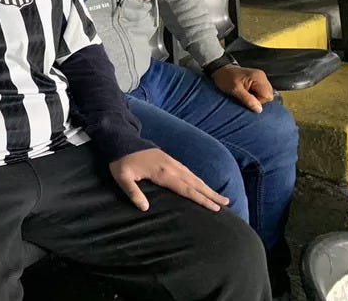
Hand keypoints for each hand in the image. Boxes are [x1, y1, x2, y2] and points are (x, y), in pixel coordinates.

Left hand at [110, 148, 228, 212]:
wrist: (120, 138)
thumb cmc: (120, 160)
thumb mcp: (122, 177)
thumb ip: (133, 192)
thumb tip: (145, 208)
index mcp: (162, 173)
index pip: (186, 189)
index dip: (201, 199)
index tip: (215, 208)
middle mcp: (171, 167)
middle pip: (195, 182)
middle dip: (211, 193)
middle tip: (227, 203)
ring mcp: (171, 161)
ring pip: (193, 176)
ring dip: (206, 186)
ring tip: (219, 196)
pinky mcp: (168, 159)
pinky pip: (187, 171)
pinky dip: (197, 179)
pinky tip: (199, 184)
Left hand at [211, 64, 274, 112]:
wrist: (220, 70)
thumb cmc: (225, 78)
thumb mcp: (234, 90)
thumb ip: (247, 99)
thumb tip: (259, 109)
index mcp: (258, 77)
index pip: (268, 96)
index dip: (258, 101)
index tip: (247, 98)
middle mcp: (262, 77)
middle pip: (268, 95)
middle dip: (258, 99)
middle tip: (245, 96)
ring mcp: (260, 78)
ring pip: (265, 94)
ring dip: (256, 97)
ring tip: (245, 93)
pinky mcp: (258, 80)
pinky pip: (261, 91)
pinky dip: (255, 94)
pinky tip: (247, 92)